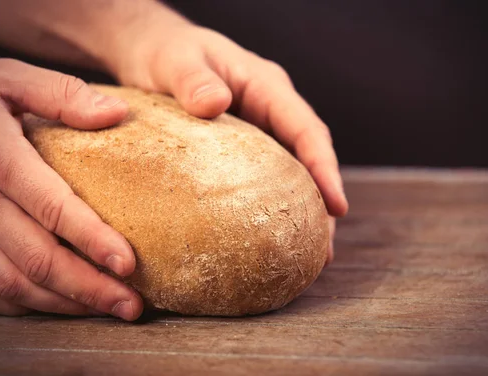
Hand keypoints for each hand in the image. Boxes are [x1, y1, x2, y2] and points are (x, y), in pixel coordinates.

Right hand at [0, 58, 141, 319]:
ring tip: (108, 309)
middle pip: (37, 258)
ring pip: (13, 283)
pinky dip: (23, 306)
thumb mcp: (7, 77)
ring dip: (64, 304)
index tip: (129, 264)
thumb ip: (61, 94)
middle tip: (132, 306)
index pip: (53, 208)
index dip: (93, 240)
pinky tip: (58, 306)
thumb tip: (117, 113)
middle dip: (89, 288)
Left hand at [103, 10, 347, 262]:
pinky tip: (269, 237)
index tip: (337, 206)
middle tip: (324, 248)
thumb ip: (192, 80)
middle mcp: (270, 110)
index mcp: (266, 86)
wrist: (150, 54)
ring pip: (291, 173)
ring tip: (306, 255)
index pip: (306, 129)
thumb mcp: (176, 60)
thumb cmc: (165, 53)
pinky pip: (264, 179)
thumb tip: (215, 105)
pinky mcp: (241, 151)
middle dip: (321, 201)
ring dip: (302, 211)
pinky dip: (272, 208)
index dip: (324, 167)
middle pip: (308, 158)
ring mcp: (258, 131)